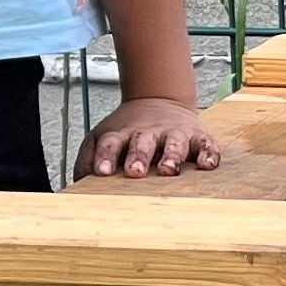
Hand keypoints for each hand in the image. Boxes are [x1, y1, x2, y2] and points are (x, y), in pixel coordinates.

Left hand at [78, 96, 221, 178]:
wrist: (159, 100)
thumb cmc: (128, 132)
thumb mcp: (102, 138)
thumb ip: (87, 159)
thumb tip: (77, 184)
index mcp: (122, 134)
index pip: (110, 143)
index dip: (106, 156)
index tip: (102, 171)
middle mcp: (148, 132)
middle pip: (142, 142)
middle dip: (138, 156)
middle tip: (135, 171)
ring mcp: (173, 133)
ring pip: (174, 143)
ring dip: (171, 156)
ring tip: (168, 170)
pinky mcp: (197, 137)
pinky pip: (205, 144)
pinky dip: (208, 154)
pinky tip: (206, 165)